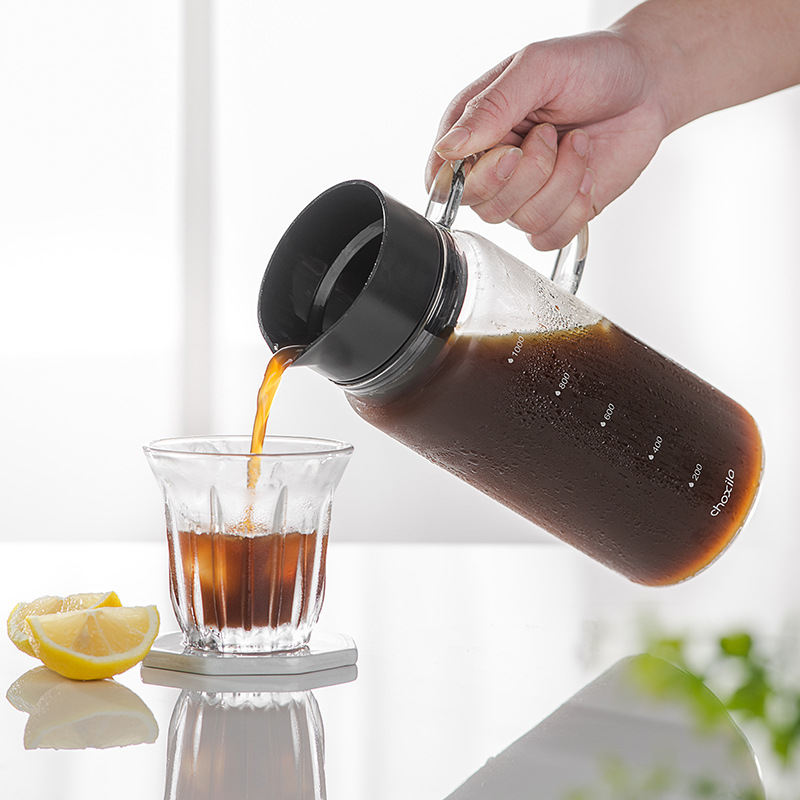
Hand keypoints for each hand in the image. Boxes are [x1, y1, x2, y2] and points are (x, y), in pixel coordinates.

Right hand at [426, 31, 668, 249]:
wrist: (648, 84)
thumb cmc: (592, 66)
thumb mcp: (538, 68)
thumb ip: (491, 107)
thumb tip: (449, 147)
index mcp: (474, 130)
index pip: (443, 182)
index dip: (473, 178)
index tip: (509, 151)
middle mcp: (492, 168)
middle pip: (483, 206)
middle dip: (529, 173)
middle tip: (550, 135)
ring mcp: (523, 195)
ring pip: (521, 220)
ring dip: (560, 182)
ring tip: (576, 143)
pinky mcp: (554, 214)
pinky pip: (548, 237)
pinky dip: (574, 208)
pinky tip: (585, 174)